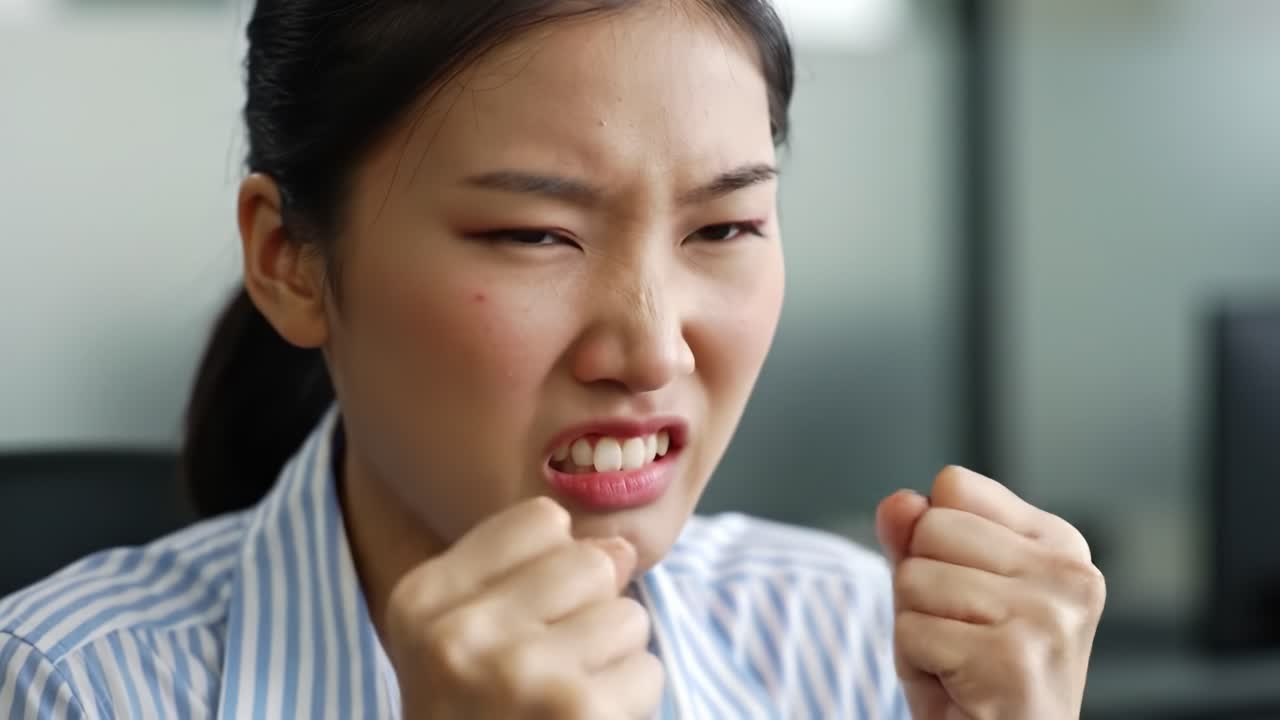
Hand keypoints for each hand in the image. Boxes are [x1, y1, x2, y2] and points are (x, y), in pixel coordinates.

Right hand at [384, 497, 663, 719]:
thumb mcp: (466, 637)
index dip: (551, 571)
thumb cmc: (476, 716)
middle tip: (545, 675)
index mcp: (421, 601)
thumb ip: (535, 574)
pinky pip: (647, 670)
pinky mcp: (577, 712)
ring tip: (564, 704)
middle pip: (590, 562)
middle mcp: (458, 634)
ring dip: (612, 663)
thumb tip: (622, 549)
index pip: (542, 521)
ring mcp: (518, 675)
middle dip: (589, 613)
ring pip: (627, 616)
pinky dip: (630, 704)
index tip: (522, 623)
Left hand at [876, 466, 1104, 719]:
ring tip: (958, 661)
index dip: (933, 542)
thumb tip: (899, 501)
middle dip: (920, 586)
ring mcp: (1048, 615)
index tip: (969, 595)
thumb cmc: (974, 677)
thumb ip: (916, 539)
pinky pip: (912, 631)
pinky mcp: (1015, 659)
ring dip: (915, 628)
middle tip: (960, 636)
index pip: (954, 486)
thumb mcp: (939, 594)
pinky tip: (958, 686)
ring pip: (914, 578)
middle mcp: (1068, 574)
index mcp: (1060, 544)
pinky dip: (916, 663)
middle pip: (931, 527)